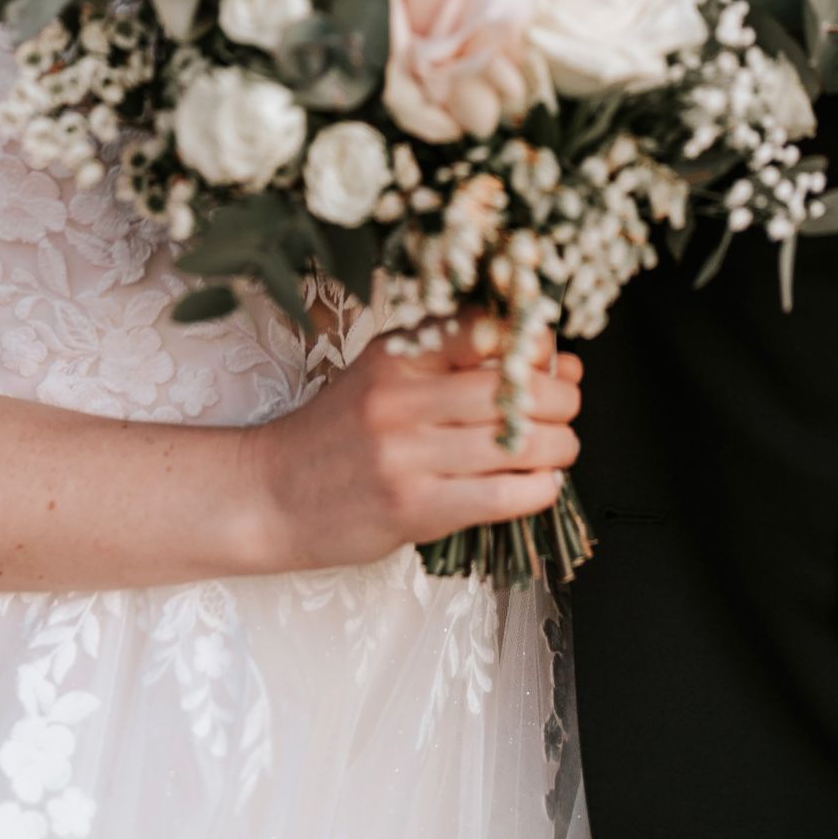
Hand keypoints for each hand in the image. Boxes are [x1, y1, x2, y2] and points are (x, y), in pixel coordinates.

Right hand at [246, 318, 582, 571]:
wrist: (268, 494)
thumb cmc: (334, 435)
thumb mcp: (380, 374)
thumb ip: (447, 362)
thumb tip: (545, 359)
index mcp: (396, 356)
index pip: (485, 330)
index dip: (534, 343)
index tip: (551, 359)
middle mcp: (401, 398)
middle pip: (512, 388)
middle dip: (560, 398)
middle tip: (569, 406)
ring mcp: (406, 455)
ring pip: (516, 441)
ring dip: (559, 446)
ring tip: (561, 449)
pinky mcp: (413, 508)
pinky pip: (500, 495)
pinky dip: (537, 490)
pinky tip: (541, 485)